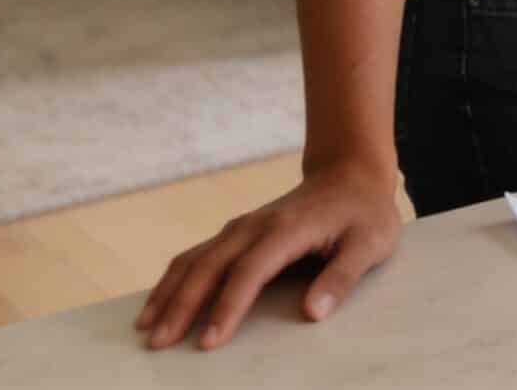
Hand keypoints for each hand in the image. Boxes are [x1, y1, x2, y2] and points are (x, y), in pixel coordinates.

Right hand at [135, 157, 402, 350]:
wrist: (350, 173)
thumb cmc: (364, 213)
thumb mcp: (371, 243)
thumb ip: (342, 277)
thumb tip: (314, 313)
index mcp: (287, 230)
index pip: (250, 272)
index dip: (228, 308)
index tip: (210, 342)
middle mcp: (255, 226)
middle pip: (210, 267)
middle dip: (181, 306)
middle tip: (157, 343)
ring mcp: (242, 227)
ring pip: (195, 260)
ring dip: (168, 293)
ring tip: (145, 327)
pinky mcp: (236, 232)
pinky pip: (197, 255)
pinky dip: (174, 279)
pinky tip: (158, 302)